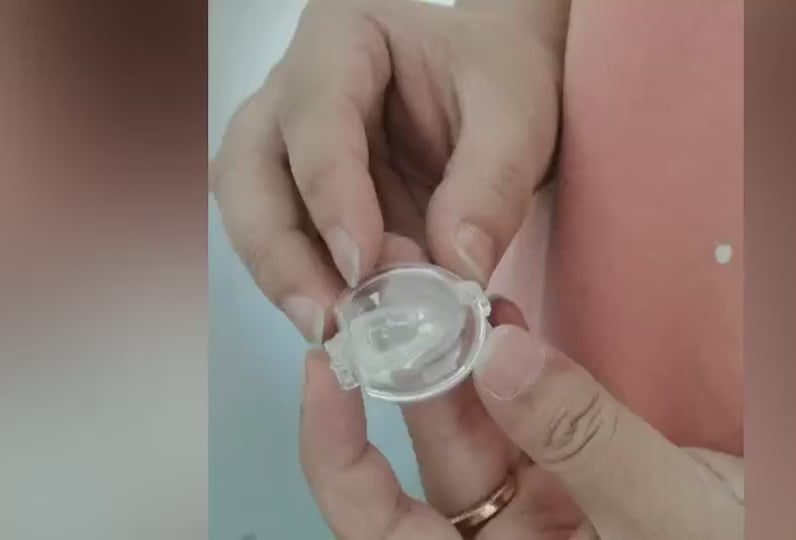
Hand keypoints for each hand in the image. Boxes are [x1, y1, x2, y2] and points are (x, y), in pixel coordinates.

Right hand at [210, 0, 560, 341]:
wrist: (495, 89)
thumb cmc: (499, 79)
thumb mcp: (517, 118)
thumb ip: (492, 186)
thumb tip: (455, 269)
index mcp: (342, 38)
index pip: (314, 113)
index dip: (330, 193)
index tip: (361, 262)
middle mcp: (293, 88)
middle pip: (248, 168)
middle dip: (280, 251)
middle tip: (328, 318)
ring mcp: (288, 143)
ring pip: (249, 211)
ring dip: (284, 277)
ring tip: (336, 333)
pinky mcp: (302, 195)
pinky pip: (285, 242)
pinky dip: (310, 285)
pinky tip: (347, 322)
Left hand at [299, 243, 743, 538]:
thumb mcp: (668, 517)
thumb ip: (585, 440)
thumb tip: (495, 356)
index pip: (380, 527)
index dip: (337, 454)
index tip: (327, 369)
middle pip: (435, 460)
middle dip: (409, 370)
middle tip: (397, 284)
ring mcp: (548, 514)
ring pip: (482, 430)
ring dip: (462, 359)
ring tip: (444, 281)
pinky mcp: (584, 477)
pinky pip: (535, 419)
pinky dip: (520, 369)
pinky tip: (508, 320)